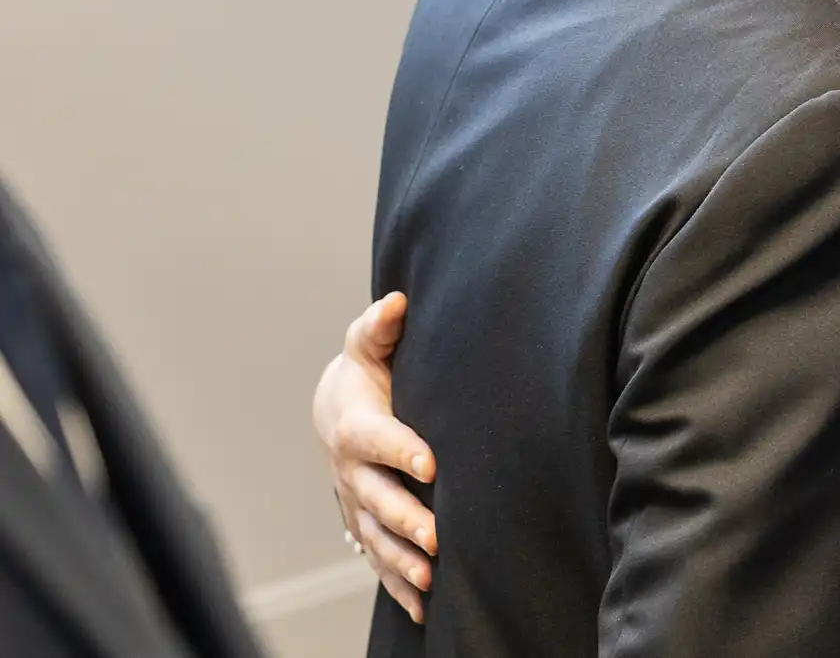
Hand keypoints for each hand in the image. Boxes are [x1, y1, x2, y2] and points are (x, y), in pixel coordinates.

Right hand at [312, 292, 437, 622]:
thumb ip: (380, 327)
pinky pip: (378, 559)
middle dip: (405, 518)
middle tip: (437, 536)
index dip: (401, 450)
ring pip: (376, 537)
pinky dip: (399, 583)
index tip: (431, 463)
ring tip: (432, 577)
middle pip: (377, 499)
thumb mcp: (367, 347)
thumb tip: (397, 301)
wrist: (335, 411)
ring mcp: (356, 502)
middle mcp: (352, 472)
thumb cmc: (363, 375)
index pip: (378, 439)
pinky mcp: (364, 524)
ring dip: (403, 560)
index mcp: (356, 426)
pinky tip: (425, 606)